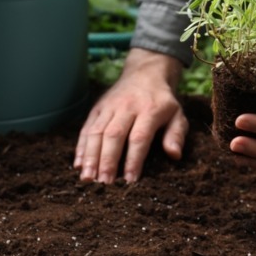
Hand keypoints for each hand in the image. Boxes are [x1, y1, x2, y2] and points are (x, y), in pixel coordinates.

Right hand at [74, 48, 188, 182]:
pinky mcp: (97, 107)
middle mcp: (127, 106)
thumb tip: (174, 155)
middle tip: (103, 183)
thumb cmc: (162, 101)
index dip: (133, 159)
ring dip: (90, 156)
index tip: (130, 180)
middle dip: (107, 160)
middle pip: (114, 134)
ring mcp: (109, 106)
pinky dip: (81, 146)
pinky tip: (78, 164)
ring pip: (96, 131)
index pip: (139, 137)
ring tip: (87, 178)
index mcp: (149, 109)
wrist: (145, 72)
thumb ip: (177, 134)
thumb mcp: (177, 114)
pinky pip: (87, 127)